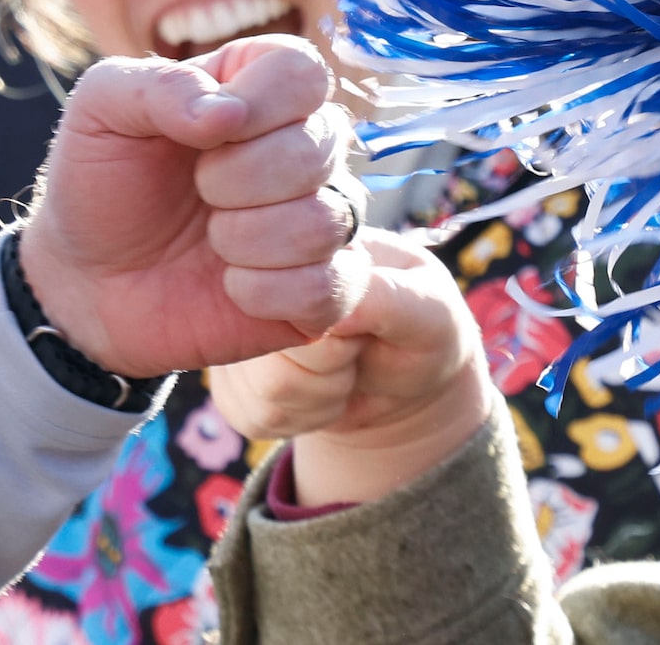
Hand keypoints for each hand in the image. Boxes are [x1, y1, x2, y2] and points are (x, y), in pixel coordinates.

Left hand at [14, 34, 367, 379]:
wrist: (90, 280)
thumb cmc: (102, 183)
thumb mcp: (101, 110)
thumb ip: (159, 87)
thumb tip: (228, 113)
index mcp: (256, 87)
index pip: (303, 70)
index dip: (260, 102)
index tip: (204, 132)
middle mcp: (301, 146)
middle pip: (322, 144)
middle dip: (239, 177)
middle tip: (197, 191)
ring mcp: (320, 218)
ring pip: (328, 221)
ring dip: (246, 237)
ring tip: (210, 240)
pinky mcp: (321, 289)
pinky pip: (331, 288)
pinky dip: (264, 291)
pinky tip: (229, 284)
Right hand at [210, 230, 496, 505]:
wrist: (405, 393)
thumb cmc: (422, 335)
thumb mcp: (430, 312)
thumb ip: (386, 297)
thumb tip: (331, 307)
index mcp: (304, 241)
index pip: (288, 284)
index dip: (330, 329)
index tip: (360, 331)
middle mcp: (256, 276)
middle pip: (264, 338)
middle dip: (326, 368)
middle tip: (354, 353)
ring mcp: (237, 326)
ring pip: (260, 383)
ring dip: (317, 395)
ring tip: (342, 372)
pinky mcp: (230, 377)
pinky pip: (250, 412)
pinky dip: (299, 417)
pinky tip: (319, 395)